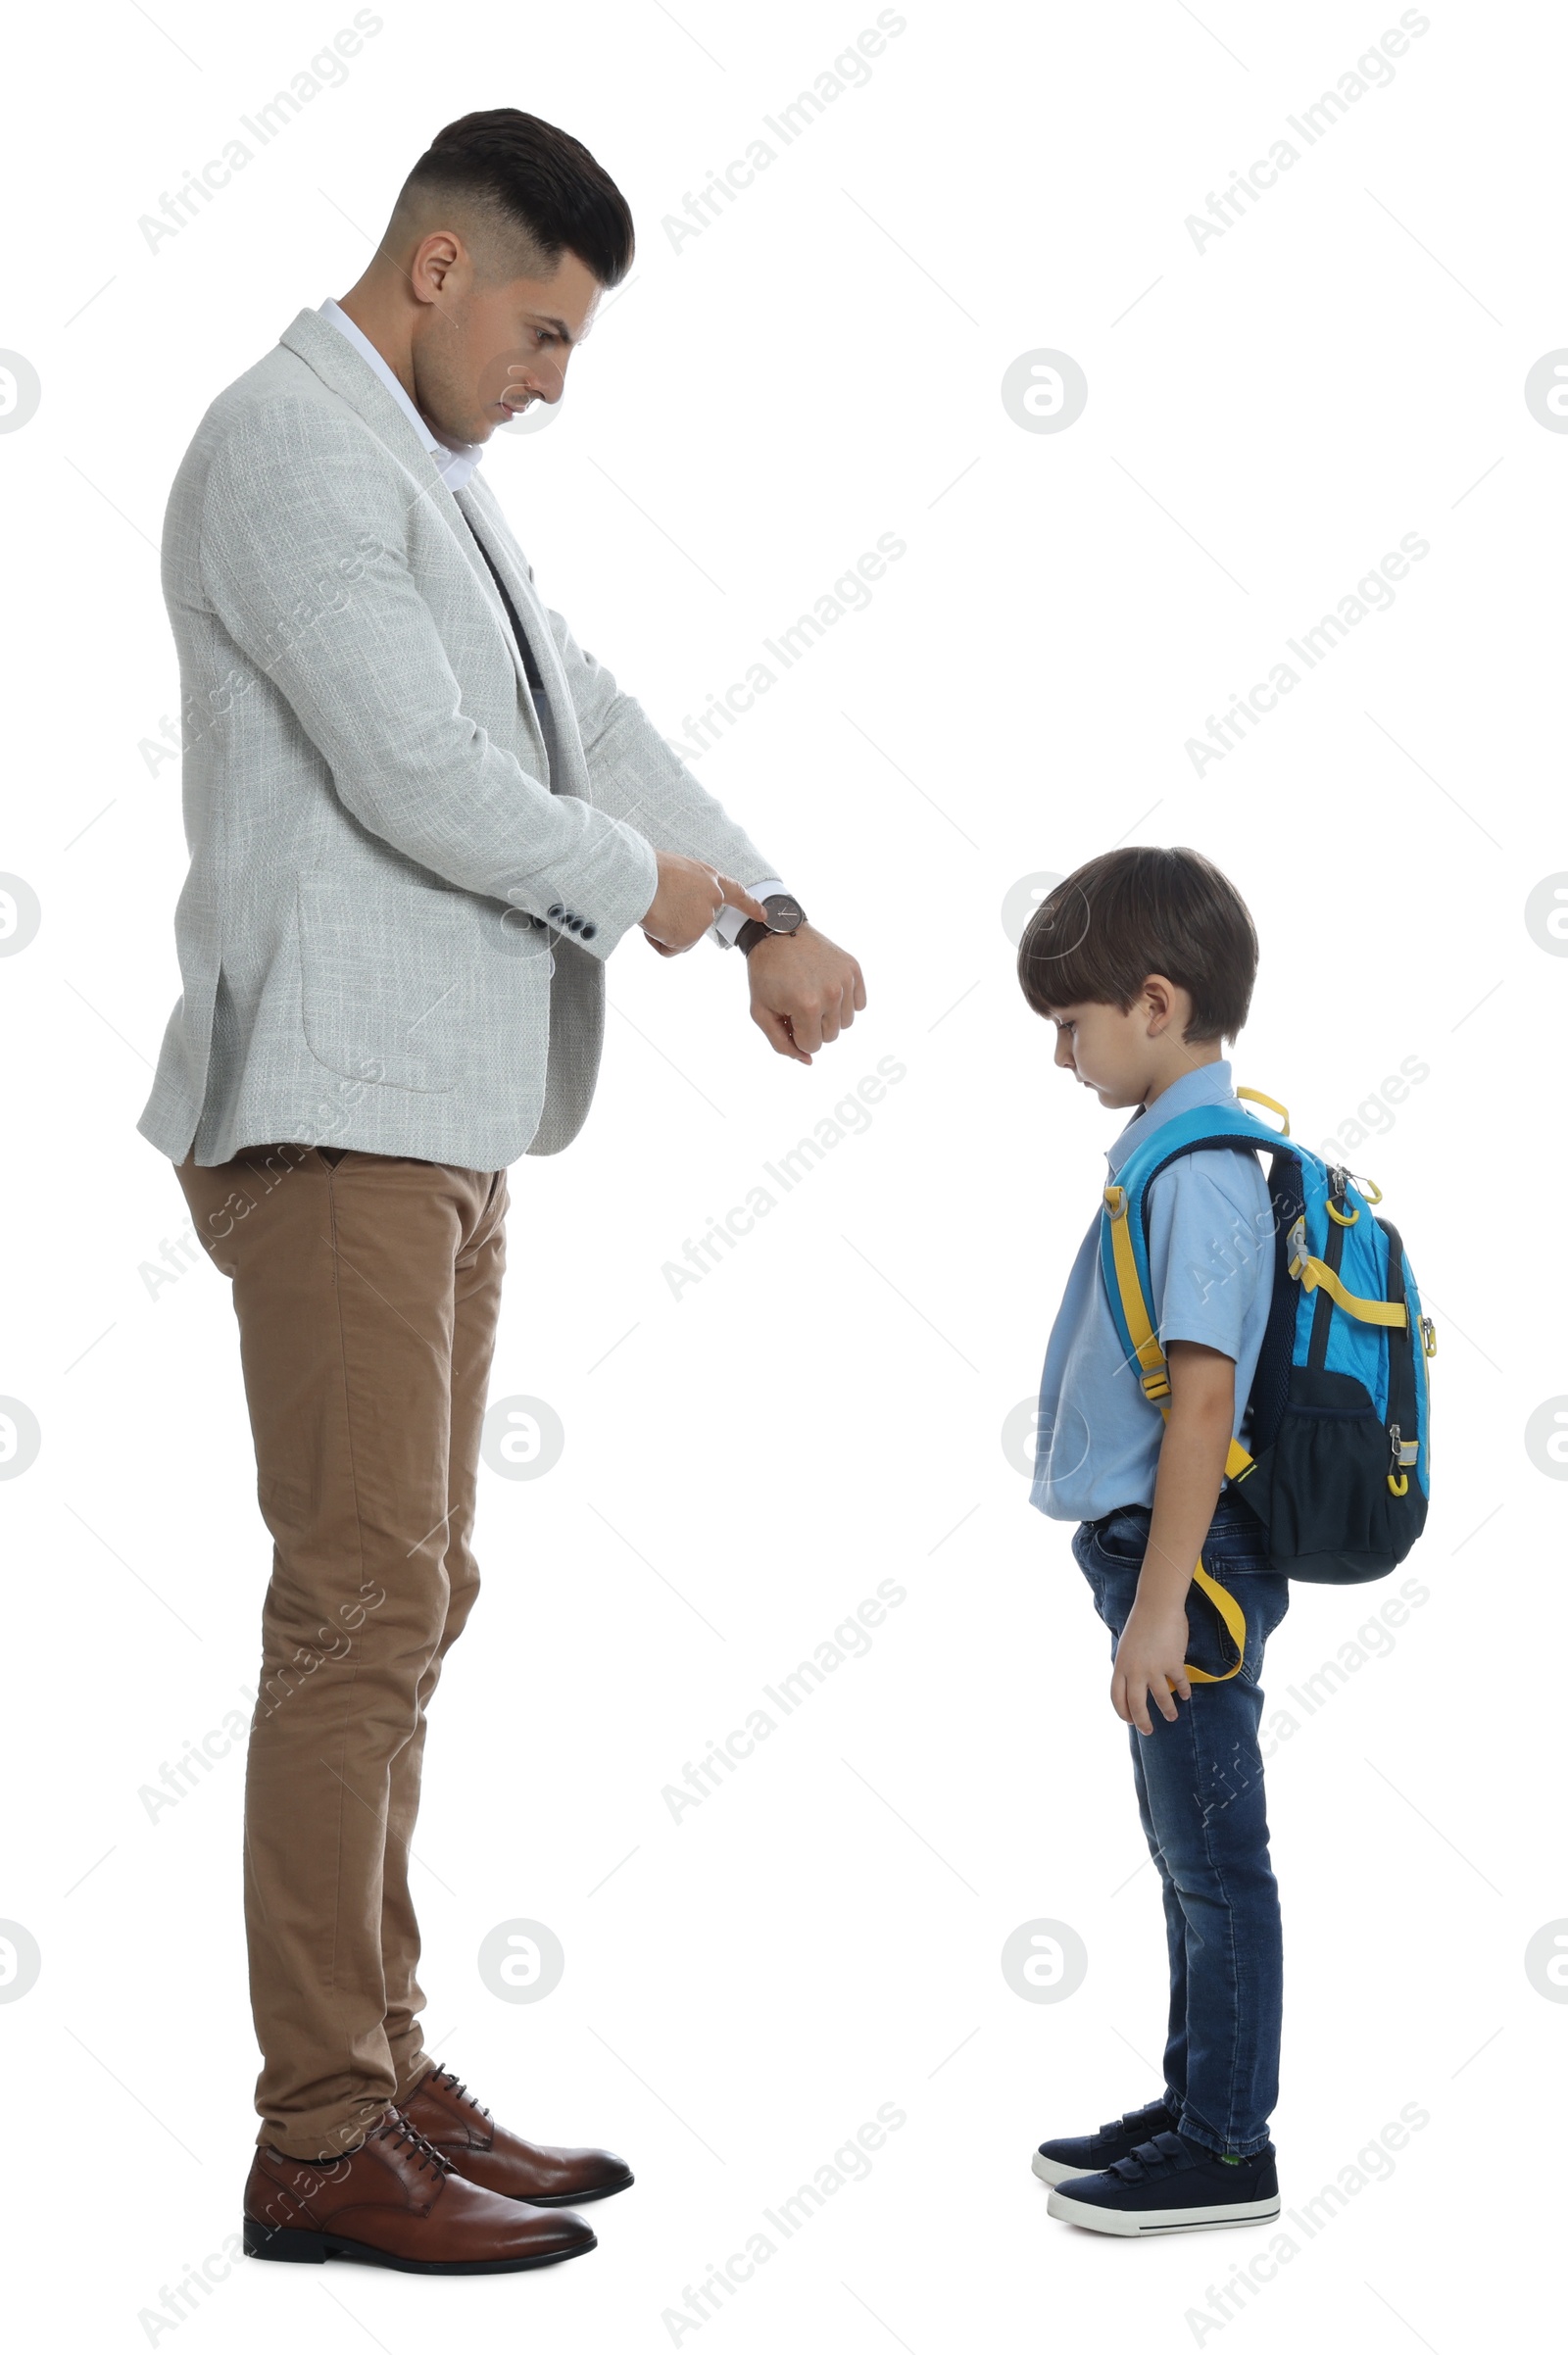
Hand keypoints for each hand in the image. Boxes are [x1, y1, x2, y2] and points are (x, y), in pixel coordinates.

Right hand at [642, 853, 768, 955]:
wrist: (639, 878)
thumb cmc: (647, 870)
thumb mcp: (675, 870)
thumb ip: (686, 888)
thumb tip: (674, 906)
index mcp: (709, 878)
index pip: (735, 893)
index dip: (750, 904)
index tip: (763, 915)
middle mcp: (712, 900)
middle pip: (696, 924)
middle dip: (677, 921)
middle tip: (660, 906)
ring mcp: (702, 921)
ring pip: (680, 939)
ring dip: (663, 930)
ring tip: (653, 910)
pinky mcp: (689, 938)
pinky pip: (668, 949)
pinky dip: (656, 941)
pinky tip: (653, 923)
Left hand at [746, 924, 866, 1062]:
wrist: (777, 933)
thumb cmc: (765, 974)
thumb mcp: (761, 1012)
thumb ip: (782, 1044)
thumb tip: (809, 1061)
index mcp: (807, 1006)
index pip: (813, 1045)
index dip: (796, 1034)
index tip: (787, 1015)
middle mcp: (831, 993)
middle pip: (831, 1036)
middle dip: (812, 1026)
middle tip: (797, 1003)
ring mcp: (845, 979)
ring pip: (846, 1023)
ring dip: (829, 1016)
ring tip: (812, 994)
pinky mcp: (853, 968)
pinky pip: (859, 1004)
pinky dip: (844, 1002)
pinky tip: (828, 988)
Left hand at [1111, 1600, 1192, 1733]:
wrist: (1157, 1605)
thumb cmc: (1141, 1623)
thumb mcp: (1127, 1647)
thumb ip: (1129, 1666)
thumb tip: (1134, 1684)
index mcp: (1120, 1666)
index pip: (1116, 1697)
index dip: (1123, 1712)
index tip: (1130, 1721)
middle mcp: (1135, 1670)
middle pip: (1136, 1704)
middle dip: (1143, 1721)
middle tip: (1148, 1731)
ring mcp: (1154, 1668)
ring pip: (1161, 1698)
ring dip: (1167, 1710)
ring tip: (1171, 1717)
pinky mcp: (1173, 1663)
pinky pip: (1180, 1683)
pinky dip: (1184, 1691)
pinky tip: (1186, 1695)